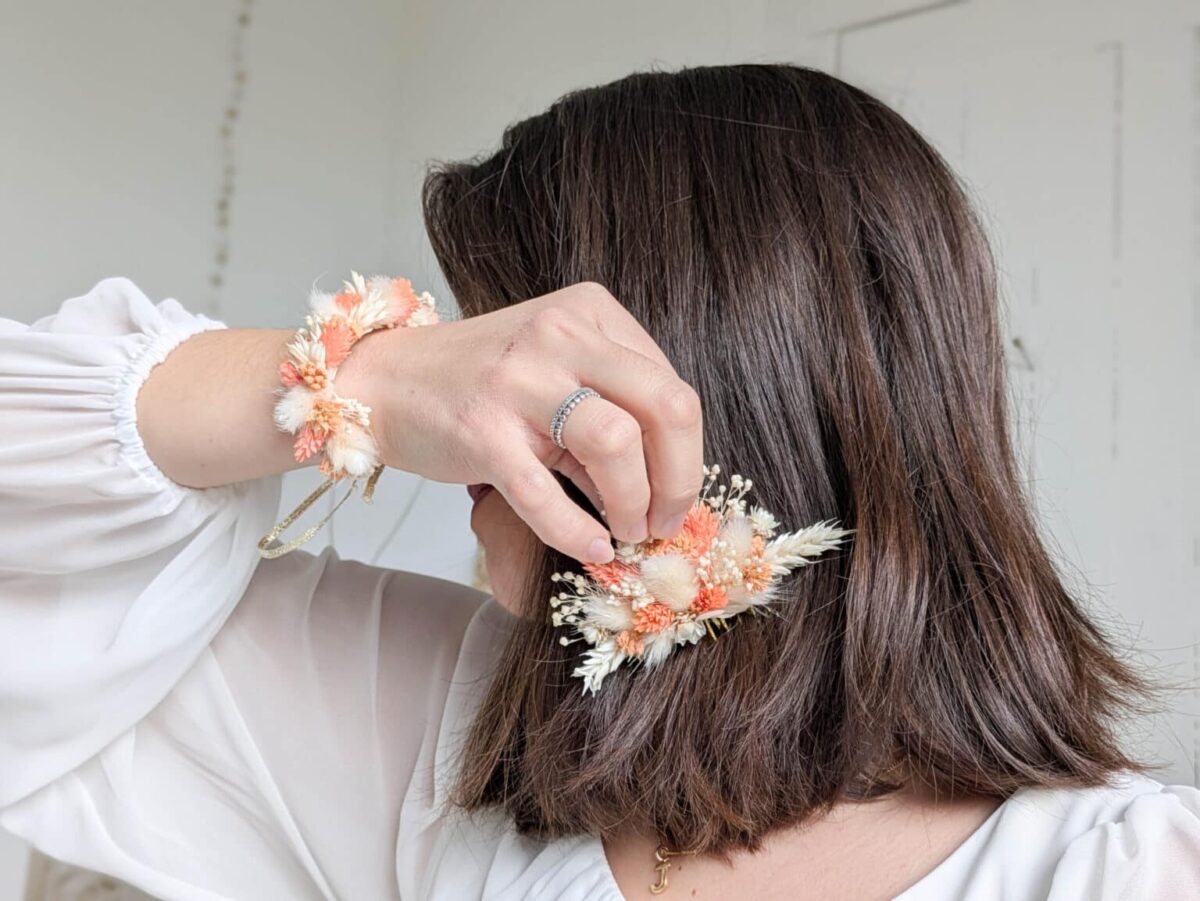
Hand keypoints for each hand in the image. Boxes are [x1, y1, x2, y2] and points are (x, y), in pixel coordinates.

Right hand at [338, 282, 703, 562]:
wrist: (383, 381)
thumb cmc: (480, 382)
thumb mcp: (557, 373)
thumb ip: (613, 411)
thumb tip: (667, 488)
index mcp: (589, 313)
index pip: (670, 386)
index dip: (686, 453)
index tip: (673, 495)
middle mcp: (560, 334)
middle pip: (666, 407)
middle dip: (681, 479)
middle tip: (665, 521)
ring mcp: (519, 380)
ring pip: (616, 443)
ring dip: (635, 504)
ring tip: (627, 531)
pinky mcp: (482, 430)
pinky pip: (545, 492)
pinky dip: (578, 531)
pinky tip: (592, 548)